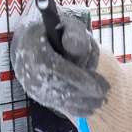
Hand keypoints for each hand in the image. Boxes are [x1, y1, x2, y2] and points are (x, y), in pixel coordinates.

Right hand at [10, 0, 109, 117]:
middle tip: (104, 94)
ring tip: (101, 101)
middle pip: (56, 86)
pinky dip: (72, 108)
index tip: (97, 87)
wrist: (32, 39)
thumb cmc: (56, 30)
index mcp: (32, 47)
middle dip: (83, 93)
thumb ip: (74, 33)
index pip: (54, 68)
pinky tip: (89, 108)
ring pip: (57, 99)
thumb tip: (75, 46)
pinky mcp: (35, 93)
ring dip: (80, 103)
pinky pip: (55, 104)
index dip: (77, 79)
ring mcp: (30, 83)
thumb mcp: (67, 24)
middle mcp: (26, 68)